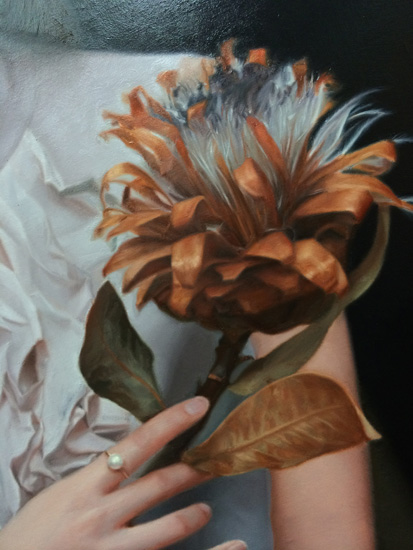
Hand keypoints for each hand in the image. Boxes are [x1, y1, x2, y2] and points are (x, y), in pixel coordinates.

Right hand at [0, 397, 246, 549]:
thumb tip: (123, 464)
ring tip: (205, 507)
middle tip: (215, 457)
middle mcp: (100, 516)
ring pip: (166, 527)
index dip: (170, 423)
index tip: (197, 407)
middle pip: (158, 484)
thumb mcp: (56, 497)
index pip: (135, 446)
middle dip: (190, 469)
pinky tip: (233, 548)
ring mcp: (111, 549)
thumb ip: (92, 481)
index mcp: (83, 488)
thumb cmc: (27, 537)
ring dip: (192, 513)